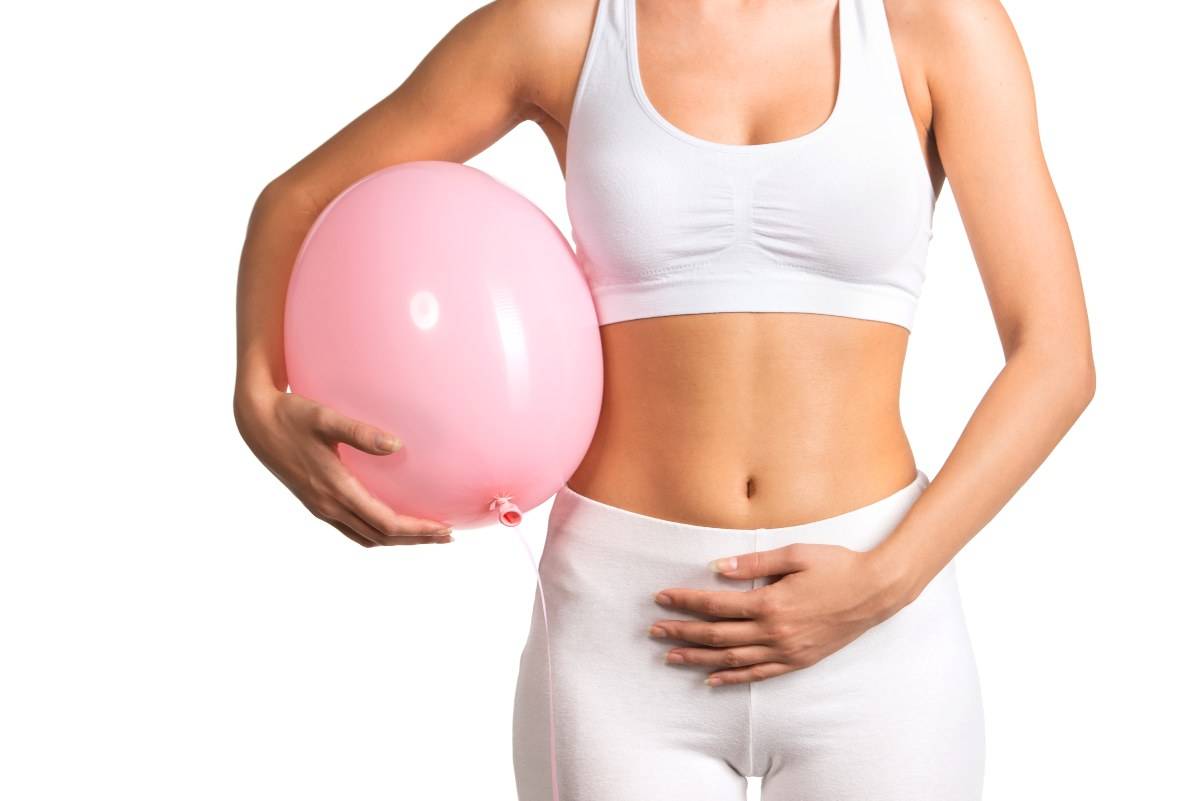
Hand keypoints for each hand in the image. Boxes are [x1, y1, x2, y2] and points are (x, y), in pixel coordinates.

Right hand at [234, 387, 455, 547]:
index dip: (417, 530)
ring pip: (366, 537)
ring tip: (425, 534)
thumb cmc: (292, 415)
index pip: (385, 522)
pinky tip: (390, 523)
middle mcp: (328, 506)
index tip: (444, 529)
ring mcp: (321, 508)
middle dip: (415, 539)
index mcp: (335, 489)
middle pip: (380, 536)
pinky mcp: (316, 503)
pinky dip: (377, 532)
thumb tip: (397, 445)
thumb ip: (361, 433)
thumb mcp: (326, 418)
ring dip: (397, 539)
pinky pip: (352, 529)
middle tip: (447, 536)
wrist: (255, 423)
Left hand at [649, 542, 912, 685]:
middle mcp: (775, 632)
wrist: (876, 591)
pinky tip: (711, 678)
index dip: (685, 601)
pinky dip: (732, 677)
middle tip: (654, 630)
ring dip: (698, 658)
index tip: (662, 598)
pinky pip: (758, 674)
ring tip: (671, 656)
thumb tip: (716, 568)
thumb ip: (754, 564)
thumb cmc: (836, 565)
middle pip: (717, 635)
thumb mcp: (795, 554)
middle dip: (682, 631)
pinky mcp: (798, 661)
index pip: (715, 605)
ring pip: (732, 659)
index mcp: (771, 603)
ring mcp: (787, 651)